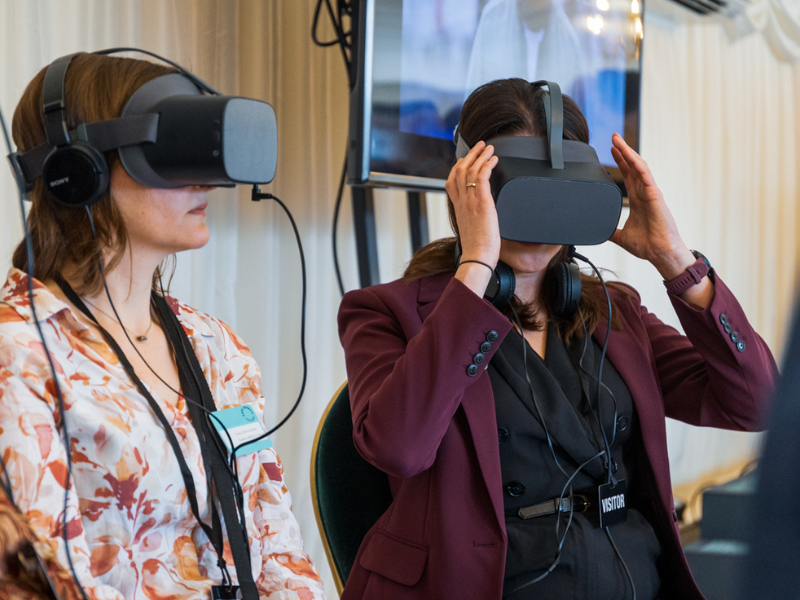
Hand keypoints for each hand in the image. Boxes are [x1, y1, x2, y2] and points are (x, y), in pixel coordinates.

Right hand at [445, 141, 500, 266]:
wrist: (477, 258)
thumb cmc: (476, 250)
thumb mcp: (472, 230)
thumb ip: (473, 219)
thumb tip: (481, 217)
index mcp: (458, 209)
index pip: (451, 182)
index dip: (457, 167)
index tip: (464, 159)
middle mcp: (462, 202)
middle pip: (459, 171)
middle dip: (469, 155)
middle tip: (479, 146)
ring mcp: (470, 201)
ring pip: (470, 171)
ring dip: (480, 156)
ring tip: (489, 148)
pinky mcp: (482, 203)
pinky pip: (481, 178)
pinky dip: (487, 165)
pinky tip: (494, 159)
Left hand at [609, 133, 694, 278]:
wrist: (659, 253)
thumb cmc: (648, 245)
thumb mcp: (622, 236)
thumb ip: (611, 231)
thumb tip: (600, 231)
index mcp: (637, 200)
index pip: (627, 175)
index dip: (620, 162)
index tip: (610, 151)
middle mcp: (644, 193)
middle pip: (632, 166)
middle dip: (623, 152)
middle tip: (612, 138)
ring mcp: (651, 193)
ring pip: (639, 167)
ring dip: (628, 153)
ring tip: (617, 140)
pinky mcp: (655, 196)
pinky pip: (646, 177)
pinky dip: (637, 165)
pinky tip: (630, 156)